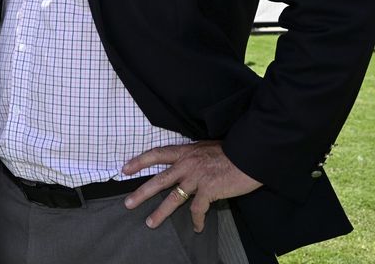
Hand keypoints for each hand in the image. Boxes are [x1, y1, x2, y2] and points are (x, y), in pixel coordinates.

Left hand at [121, 140, 261, 231]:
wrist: (249, 154)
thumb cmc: (231, 150)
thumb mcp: (205, 148)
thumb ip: (192, 156)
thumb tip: (185, 164)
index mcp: (185, 151)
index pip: (156, 154)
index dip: (139, 161)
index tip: (124, 169)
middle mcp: (187, 164)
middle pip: (158, 179)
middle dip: (141, 192)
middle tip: (128, 203)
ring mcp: (197, 177)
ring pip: (173, 197)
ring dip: (161, 212)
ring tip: (150, 223)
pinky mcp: (209, 190)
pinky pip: (198, 209)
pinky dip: (196, 219)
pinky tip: (196, 227)